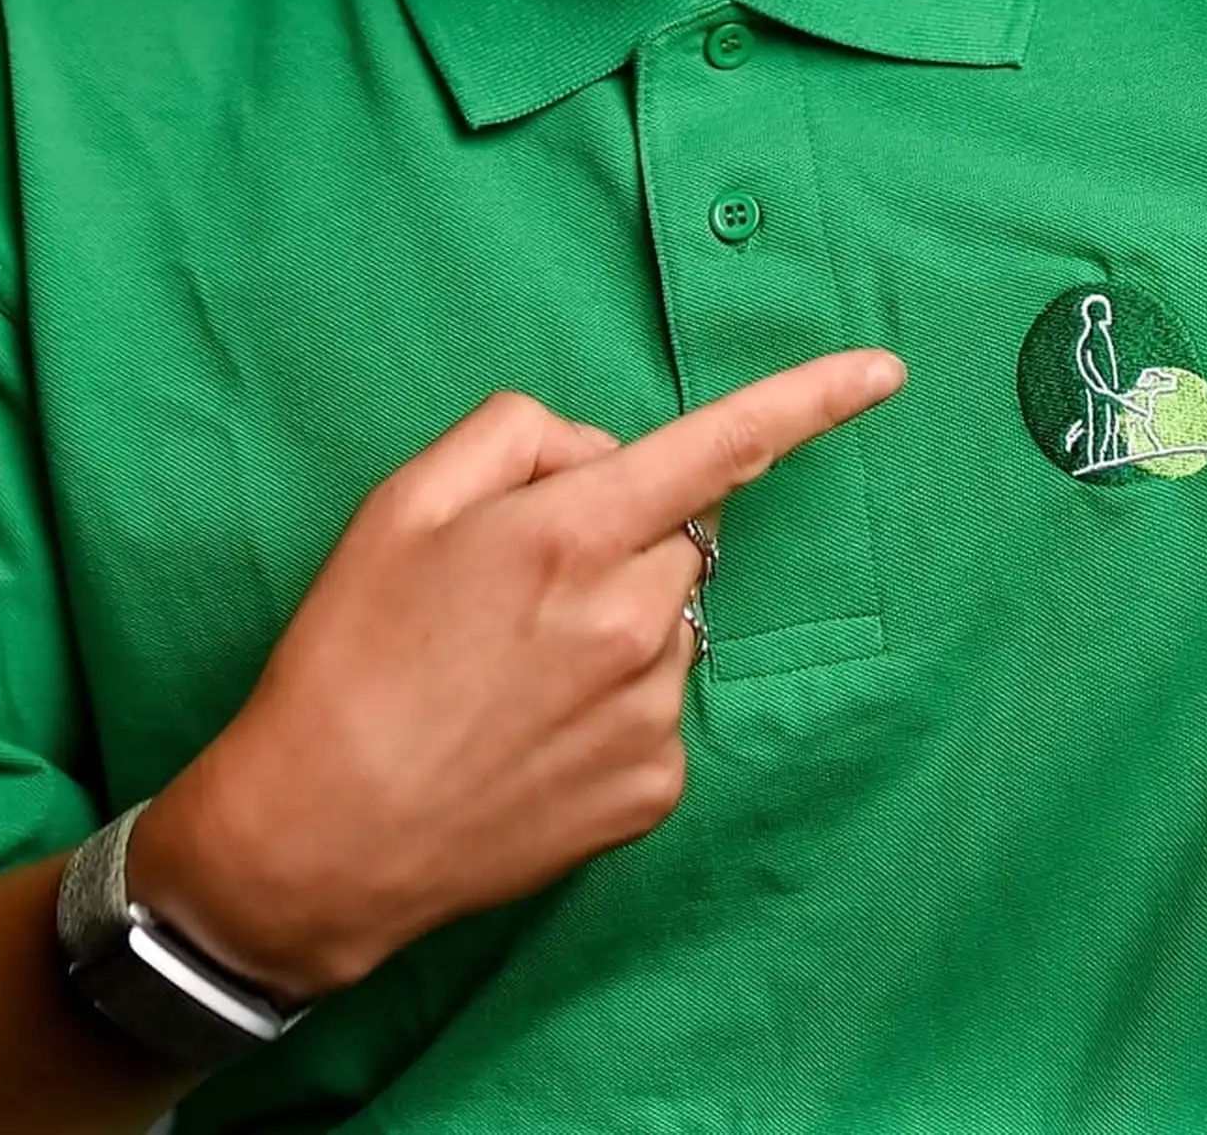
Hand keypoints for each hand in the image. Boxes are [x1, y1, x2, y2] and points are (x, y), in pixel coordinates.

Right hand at [125, 349, 907, 1002]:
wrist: (321, 836)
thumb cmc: (348, 659)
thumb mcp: (400, 505)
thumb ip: (515, 439)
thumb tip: (599, 452)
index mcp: (572, 533)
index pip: (720, 447)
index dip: (812, 400)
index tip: (885, 371)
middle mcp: (632, 618)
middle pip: (682, 537)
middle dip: (625, 539)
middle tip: (518, 590)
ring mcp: (651, 711)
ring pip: (669, 625)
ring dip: (616, 627)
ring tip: (509, 677)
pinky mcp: (655, 788)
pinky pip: (658, 708)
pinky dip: (611, 709)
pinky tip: (530, 736)